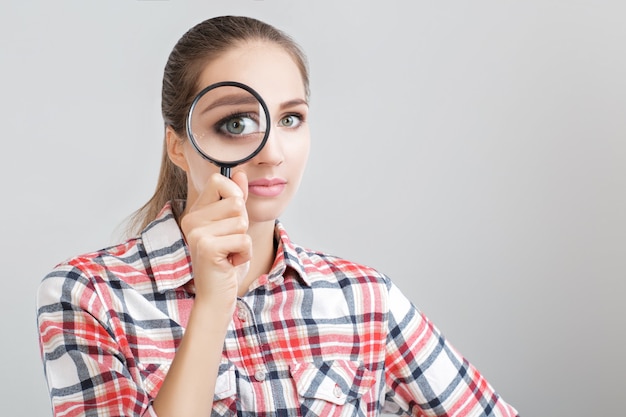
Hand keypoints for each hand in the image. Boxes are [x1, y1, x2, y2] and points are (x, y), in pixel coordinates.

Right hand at [179, 171, 250, 309]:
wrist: (217, 296)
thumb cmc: (227, 262)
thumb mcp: (234, 227)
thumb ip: (236, 200)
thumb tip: (241, 173)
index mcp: (196, 211)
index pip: (219, 180)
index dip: (235, 195)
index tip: (233, 217)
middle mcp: (191, 219)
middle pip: (236, 202)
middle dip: (243, 224)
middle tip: (231, 243)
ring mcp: (197, 233)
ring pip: (242, 221)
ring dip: (244, 240)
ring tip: (230, 253)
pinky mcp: (207, 247)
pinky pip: (244, 239)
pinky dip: (245, 253)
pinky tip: (230, 263)